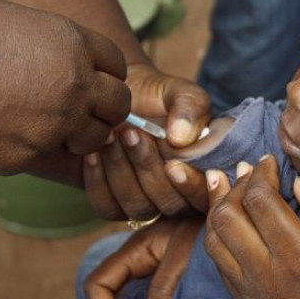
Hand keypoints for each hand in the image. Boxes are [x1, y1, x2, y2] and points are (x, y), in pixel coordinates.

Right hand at [0, 0, 129, 173]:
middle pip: (119, 104)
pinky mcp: (30, 157)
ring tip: (58, 124)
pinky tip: (24, 136)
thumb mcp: (15, 22)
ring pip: (98, 137)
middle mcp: (73, 85)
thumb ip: (57, 43)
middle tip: (86, 107)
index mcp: (71, 44)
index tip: (95, 79)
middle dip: (106, 106)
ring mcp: (55, 124)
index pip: (116, 64)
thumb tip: (78, 60)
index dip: (106, 73)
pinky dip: (48, 150)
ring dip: (85, 133)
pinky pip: (59, 158)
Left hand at [83, 63, 210, 219]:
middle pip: (170, 204)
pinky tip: (93, 153)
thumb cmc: (153, 94)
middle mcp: (180, 194)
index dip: (191, 187)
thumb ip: (191, 106)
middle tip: (131, 133)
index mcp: (205, 171)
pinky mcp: (116, 204)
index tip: (173, 164)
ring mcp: (148, 203)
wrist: (115, 94)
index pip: (206, 197)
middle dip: (148, 169)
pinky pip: (108, 207)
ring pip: (139, 206)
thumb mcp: (178, 91)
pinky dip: (99, 181)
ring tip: (110, 135)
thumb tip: (181, 140)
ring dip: (121, 171)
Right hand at [83, 217, 202, 298]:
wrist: (234, 216)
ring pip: (123, 297)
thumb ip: (164, 288)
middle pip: (107, 293)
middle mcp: (138, 259)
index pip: (99, 281)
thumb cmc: (209, 230)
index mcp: (135, 249)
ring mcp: (151, 268)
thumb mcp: (186, 256)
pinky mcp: (166, 277)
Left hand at [205, 157, 299, 298]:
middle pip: (226, 218)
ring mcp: (252, 297)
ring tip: (225, 187)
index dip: (259, 173)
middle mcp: (267, 278)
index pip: (260, 202)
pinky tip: (229, 222)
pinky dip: (219, 237)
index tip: (268, 160)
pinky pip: (219, 266)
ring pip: (213, 242)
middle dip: (231, 185)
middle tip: (244, 169)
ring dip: (217, 210)